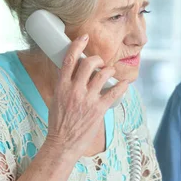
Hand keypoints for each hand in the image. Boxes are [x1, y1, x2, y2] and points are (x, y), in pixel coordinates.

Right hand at [45, 34, 128, 158]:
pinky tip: (124, 84)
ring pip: (103, 75)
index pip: (68, 60)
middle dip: (98, 59)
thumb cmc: (59, 123)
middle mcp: (74, 90)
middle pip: (89, 64)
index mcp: (61, 86)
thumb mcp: (56, 99)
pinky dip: (121, 86)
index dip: (77, 45)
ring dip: (109, 70)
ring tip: (110, 73)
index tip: (84, 37)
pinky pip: (114, 93)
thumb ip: (65, 85)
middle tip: (101, 63)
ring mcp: (87, 100)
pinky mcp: (98, 110)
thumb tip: (74, 74)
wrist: (62, 143)